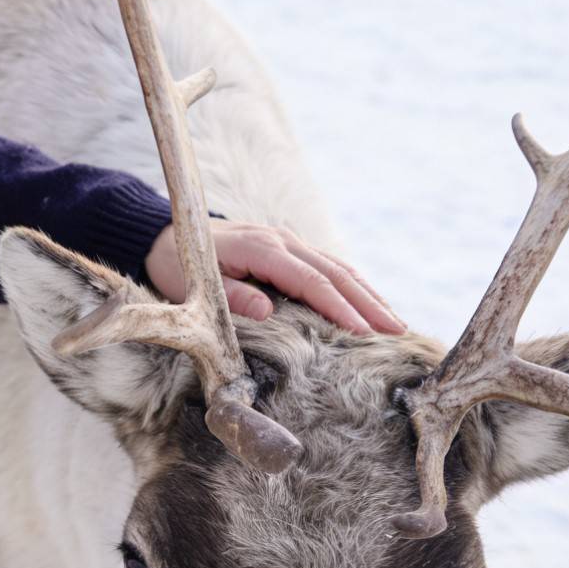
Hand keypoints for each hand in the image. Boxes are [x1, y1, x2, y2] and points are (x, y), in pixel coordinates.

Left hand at [145, 220, 404, 335]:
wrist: (169, 234)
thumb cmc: (181, 266)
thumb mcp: (196, 285)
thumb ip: (231, 296)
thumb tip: (268, 311)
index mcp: (262, 249)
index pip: (311, 280)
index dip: (339, 307)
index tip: (364, 332)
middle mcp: (283, 240)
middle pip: (336, 272)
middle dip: (369, 303)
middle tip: (398, 332)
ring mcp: (290, 242)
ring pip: (339, 267)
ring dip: (369, 295)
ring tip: (396, 323)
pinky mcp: (291, 250)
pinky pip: (330, 267)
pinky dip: (354, 287)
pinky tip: (371, 305)